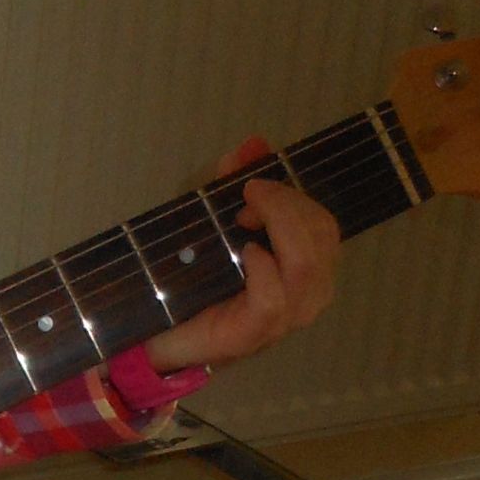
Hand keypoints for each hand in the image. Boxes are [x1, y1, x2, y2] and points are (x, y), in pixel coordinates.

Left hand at [142, 135, 339, 373]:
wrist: (156, 335)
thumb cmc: (195, 283)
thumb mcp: (216, 225)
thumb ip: (236, 187)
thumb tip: (252, 144)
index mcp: (304, 268)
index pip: (323, 225)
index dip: (294, 196)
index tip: (252, 184)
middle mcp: (305, 296)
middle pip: (321, 239)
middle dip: (286, 205)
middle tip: (246, 195)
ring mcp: (283, 319)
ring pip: (306, 268)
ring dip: (278, 228)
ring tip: (242, 217)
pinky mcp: (252, 336)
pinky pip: (274, 300)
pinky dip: (263, 270)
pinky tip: (245, 253)